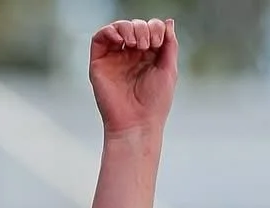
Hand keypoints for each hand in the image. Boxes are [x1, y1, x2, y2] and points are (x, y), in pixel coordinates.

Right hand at [89, 18, 178, 137]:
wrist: (137, 124)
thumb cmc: (155, 103)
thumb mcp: (169, 70)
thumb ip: (170, 45)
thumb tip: (169, 22)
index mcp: (148, 57)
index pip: (150, 29)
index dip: (154, 27)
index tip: (157, 42)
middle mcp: (130, 56)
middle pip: (134, 26)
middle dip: (142, 28)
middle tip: (146, 44)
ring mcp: (114, 58)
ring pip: (117, 28)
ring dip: (127, 28)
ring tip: (134, 43)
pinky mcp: (100, 63)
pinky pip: (100, 38)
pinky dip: (109, 31)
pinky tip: (120, 40)